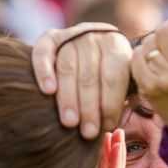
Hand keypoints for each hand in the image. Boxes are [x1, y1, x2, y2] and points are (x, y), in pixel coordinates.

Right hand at [32, 23, 132, 138]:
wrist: (92, 44)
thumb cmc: (110, 73)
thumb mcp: (124, 80)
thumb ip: (124, 97)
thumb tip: (116, 128)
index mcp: (116, 46)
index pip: (114, 77)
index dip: (110, 104)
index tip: (107, 127)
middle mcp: (94, 37)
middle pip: (90, 75)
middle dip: (89, 107)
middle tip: (88, 132)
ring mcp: (71, 35)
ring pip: (67, 67)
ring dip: (68, 98)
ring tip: (69, 123)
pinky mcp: (50, 37)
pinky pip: (43, 52)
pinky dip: (44, 71)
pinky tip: (48, 91)